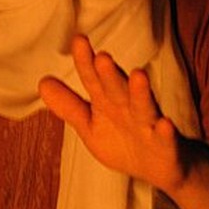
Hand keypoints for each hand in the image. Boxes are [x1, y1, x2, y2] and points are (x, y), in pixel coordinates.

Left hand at [38, 35, 208, 208]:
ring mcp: (149, 126)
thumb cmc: (123, 142)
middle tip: (101, 56)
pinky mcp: (166, 146)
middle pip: (117, 89)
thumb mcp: (91, 126)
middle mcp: (128, 108)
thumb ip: (69, 106)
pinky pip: (165, 138)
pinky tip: (165, 124)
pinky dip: (165, 132)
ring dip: (140, 92)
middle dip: (110, 74)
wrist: (161, 168)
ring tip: (138, 74)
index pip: (94, 80)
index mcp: (108, 103)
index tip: (79, 41)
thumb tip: (43, 83)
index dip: (86, 63)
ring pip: (144, 107)